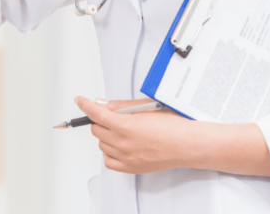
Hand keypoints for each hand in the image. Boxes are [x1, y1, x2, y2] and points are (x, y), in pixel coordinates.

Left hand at [76, 97, 193, 174]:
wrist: (188, 144)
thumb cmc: (173, 124)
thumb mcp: (145, 107)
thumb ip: (120, 106)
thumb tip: (101, 104)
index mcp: (125, 125)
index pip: (95, 114)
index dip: (85, 105)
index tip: (81, 101)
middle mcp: (123, 143)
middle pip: (96, 129)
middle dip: (101, 121)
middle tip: (114, 117)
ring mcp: (126, 157)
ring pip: (101, 144)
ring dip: (107, 136)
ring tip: (124, 131)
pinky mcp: (131, 168)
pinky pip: (108, 160)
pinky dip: (110, 152)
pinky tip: (120, 146)